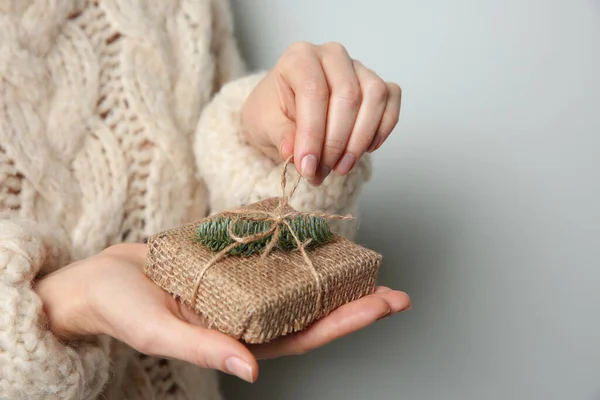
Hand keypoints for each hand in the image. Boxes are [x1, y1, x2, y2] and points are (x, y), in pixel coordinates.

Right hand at [35, 243, 409, 382]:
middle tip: (395, 288)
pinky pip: (270, 260)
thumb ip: (205, 350)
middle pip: (311, 311)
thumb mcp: (159, 331)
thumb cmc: (120, 310)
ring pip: (296, 285)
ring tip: (365, 263)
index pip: (304, 336)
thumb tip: (253, 372)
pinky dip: (296, 253)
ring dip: (331, 275)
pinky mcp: (228, 266)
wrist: (97, 281)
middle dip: (354, 301)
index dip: (347, 323)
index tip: (384, 305)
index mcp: (237, 339)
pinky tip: (317, 241)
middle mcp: (247, 316)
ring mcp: (240, 290)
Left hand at [242, 41, 401, 185]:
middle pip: (348, 95)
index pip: (313, 91)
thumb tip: (292, 153)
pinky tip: (363, 151)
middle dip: (335, 142)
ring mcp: (358, 67)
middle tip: (321, 172)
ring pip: (374, 96)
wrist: (283, 111)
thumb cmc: (273, 112)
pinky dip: (381, 130)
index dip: (312, 133)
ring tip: (341, 167)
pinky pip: (391, 100)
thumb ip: (280, 136)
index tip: (307, 167)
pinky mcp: (376, 83)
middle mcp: (332, 55)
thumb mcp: (264, 125)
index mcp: (299, 57)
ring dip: (360, 139)